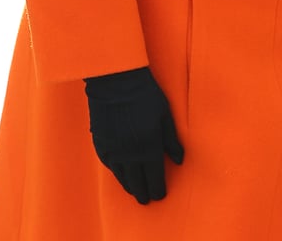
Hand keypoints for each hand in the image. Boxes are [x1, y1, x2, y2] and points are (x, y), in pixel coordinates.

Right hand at [85, 66, 183, 203]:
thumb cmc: (146, 95)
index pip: (155, 177)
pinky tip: (121, 175)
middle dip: (144, 193)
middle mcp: (130, 154)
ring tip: (135, 192)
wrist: (116, 82)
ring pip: (122, 177)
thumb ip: (171, 140)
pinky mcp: (101, 144)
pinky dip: (117, 173)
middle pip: (138, 182)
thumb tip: (180, 160)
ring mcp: (113, 151)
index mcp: (149, 147)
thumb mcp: (165, 115)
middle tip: (147, 200)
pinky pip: (110, 166)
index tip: (161, 195)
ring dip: (130, 187)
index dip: (158, 189)